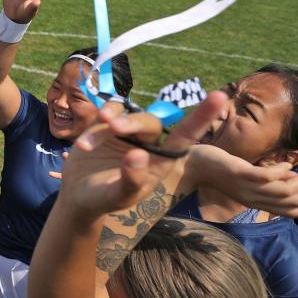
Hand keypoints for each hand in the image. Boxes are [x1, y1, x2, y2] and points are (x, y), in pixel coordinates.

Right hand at [58, 92, 227, 216]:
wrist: (77, 195)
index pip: (185, 137)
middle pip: (149, 122)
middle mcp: (147, 144)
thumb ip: (130, 180)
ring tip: (90, 139)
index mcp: (160, 162)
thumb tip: (137, 154)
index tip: (219, 96)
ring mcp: (126, 133)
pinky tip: (81, 144)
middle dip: (132, 122)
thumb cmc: (103, 201)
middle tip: (113, 127)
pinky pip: (107, 113)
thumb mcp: (117, 197)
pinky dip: (95, 124)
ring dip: (111, 120)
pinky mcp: (105, 126)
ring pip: (126, 114)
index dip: (202, 117)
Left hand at [190, 145, 297, 218]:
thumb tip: (288, 175)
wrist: (187, 163)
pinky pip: (266, 176)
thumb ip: (265, 180)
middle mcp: (252, 198)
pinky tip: (286, 162)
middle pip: (290, 205)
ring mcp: (245, 186)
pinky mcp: (238, 173)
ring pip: (282, 192)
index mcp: (254, 201)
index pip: (289, 212)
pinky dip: (280, 171)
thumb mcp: (245, 177)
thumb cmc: (216, 169)